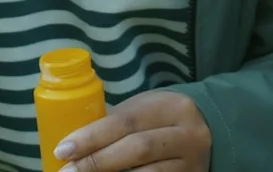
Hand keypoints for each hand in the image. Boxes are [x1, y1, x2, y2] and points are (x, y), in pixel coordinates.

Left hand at [57, 90, 210, 171]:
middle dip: (96, 162)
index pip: (125, 122)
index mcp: (172, 107)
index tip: (62, 151)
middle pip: (136, 149)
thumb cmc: (162, 120)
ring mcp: (192, 164)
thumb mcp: (145, 110)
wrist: (209, 134)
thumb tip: (73, 145)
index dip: (91, 137)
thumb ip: (116, 123)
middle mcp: (187, 135)